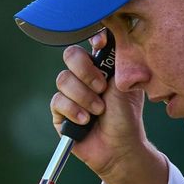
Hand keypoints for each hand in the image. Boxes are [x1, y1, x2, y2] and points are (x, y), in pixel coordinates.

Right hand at [49, 33, 150, 178]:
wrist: (120, 147)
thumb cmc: (126, 118)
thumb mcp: (126, 86)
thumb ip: (116, 62)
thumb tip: (107, 35)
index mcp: (101, 66)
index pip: (90, 43)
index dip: (93, 40)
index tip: (100, 45)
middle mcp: (83, 76)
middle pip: (70, 55)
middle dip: (85, 71)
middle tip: (101, 87)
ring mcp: (70, 93)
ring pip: (63, 79)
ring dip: (84, 96)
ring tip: (98, 111)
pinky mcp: (59, 112)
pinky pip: (58, 101)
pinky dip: (73, 110)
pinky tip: (86, 121)